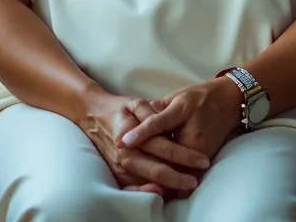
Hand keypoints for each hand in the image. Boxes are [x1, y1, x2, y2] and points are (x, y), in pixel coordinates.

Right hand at [80, 91, 211, 197]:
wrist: (93, 115)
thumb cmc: (118, 108)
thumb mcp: (135, 102)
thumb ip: (151, 113)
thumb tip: (164, 124)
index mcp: (130, 134)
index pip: (163, 148)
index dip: (184, 155)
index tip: (202, 160)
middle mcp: (124, 155)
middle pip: (156, 171)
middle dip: (179, 178)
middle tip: (197, 180)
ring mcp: (119, 167)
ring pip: (146, 183)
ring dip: (168, 188)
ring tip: (186, 187)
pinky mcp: (116, 174)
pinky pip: (134, 188)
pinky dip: (150, 192)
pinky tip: (164, 192)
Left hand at [116, 77, 242, 172]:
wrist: (229, 101)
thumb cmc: (201, 96)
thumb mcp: (177, 97)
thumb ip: (157, 109)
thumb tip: (136, 120)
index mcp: (183, 111)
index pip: (157, 124)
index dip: (139, 133)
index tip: (122, 141)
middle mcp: (193, 134)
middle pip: (166, 155)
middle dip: (147, 164)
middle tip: (127, 167)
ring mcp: (201, 150)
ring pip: (177, 171)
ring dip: (161, 176)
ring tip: (140, 179)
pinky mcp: (205, 160)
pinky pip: (187, 175)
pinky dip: (175, 181)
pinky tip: (161, 183)